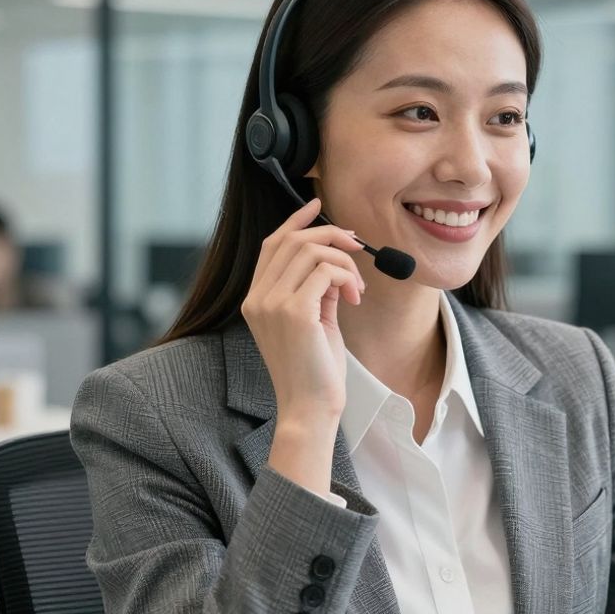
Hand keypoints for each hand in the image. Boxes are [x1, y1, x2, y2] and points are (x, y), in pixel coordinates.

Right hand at [240, 197, 365, 428]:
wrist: (310, 408)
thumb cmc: (315, 369)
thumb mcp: (313, 320)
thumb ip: (316, 288)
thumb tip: (334, 259)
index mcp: (256, 299)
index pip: (271, 243)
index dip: (295, 220)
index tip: (319, 205)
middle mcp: (257, 297)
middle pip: (292, 240)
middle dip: (330, 235)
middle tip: (358, 246)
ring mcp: (272, 303)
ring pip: (312, 251)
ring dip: (345, 262)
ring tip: (357, 288)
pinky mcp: (294, 311)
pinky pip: (326, 271)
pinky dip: (348, 277)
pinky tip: (355, 298)